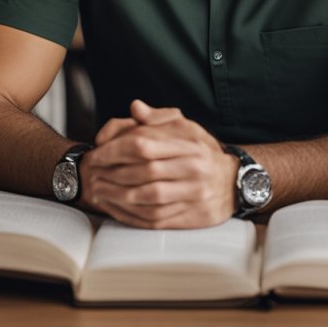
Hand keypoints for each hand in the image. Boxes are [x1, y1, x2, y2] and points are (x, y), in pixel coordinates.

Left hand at [80, 100, 238, 228]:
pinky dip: (132, 216)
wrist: (234, 183)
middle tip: (93, 175)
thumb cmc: (203, 153)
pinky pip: (157, 218)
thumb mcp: (187, 128)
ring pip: (148, 198)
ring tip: (99, 192)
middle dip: (112, 174)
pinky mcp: (193, 217)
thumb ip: (159, 118)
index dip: (114, 150)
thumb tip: (135, 107)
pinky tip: (116, 209)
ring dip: (118, 197)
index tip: (96, 154)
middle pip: (143, 172)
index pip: (144, 144)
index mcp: (189, 144)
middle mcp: (194, 169)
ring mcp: (194, 195)